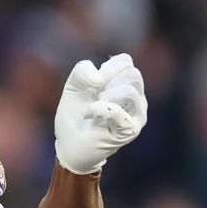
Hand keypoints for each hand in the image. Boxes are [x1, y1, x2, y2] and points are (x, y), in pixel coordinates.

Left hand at [54, 53, 148, 174]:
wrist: (69, 145)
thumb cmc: (73, 116)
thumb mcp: (73, 88)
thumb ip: (81, 71)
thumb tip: (99, 78)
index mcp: (124, 83)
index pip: (124, 62)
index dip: (105, 68)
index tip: (92, 84)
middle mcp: (136, 97)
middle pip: (132, 74)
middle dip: (107, 82)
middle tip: (95, 96)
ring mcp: (137, 114)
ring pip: (129, 90)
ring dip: (104, 96)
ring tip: (92, 106)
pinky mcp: (131, 129)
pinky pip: (118, 111)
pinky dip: (99, 109)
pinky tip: (89, 113)